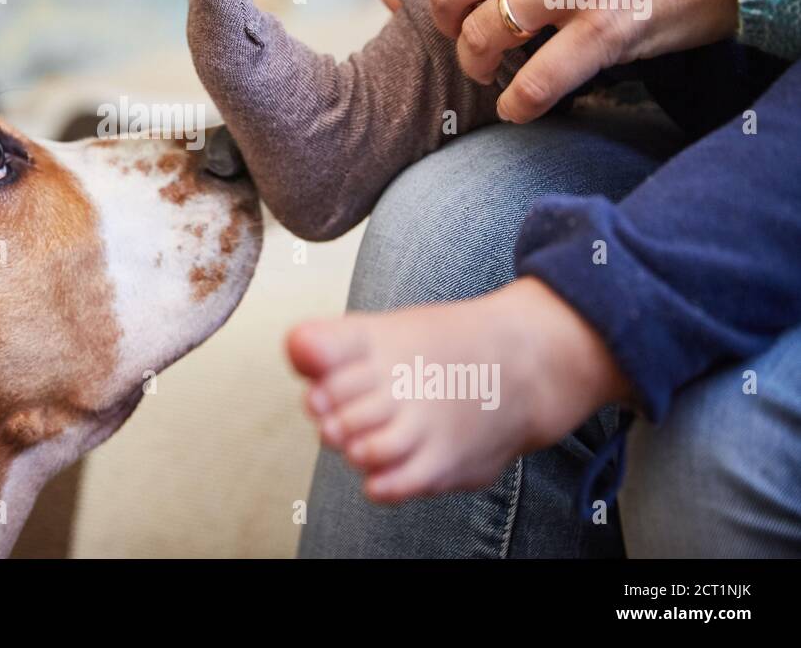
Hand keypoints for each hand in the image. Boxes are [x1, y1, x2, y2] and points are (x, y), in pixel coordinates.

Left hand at [287, 277, 631, 501]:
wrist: (521, 365)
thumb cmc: (437, 352)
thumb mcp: (380, 332)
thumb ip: (330, 343)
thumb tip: (294, 346)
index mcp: (378, 343)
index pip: (318, 357)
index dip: (314, 380)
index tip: (325, 388)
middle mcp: (400, 381)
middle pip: (333, 411)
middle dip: (329, 418)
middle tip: (346, 417)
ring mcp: (424, 422)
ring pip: (362, 449)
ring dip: (351, 449)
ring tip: (363, 441)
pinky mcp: (444, 459)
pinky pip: (398, 483)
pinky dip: (379, 483)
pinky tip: (378, 474)